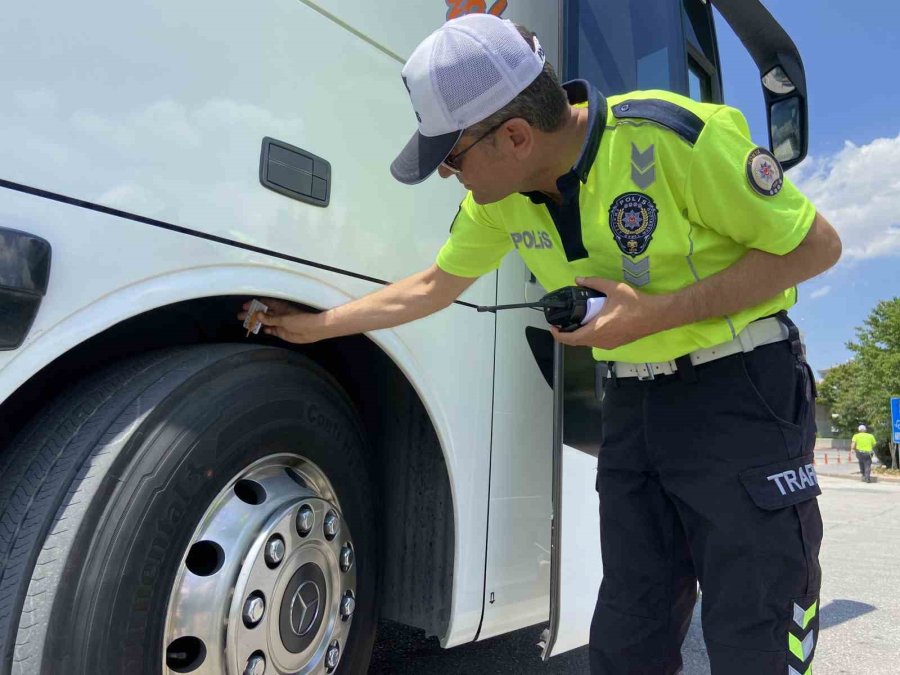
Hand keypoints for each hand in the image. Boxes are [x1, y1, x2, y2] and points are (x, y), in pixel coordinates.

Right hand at [236, 298, 325, 343]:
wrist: (313, 330)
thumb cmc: (301, 320)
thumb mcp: (284, 319)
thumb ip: (270, 318)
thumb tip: (257, 315)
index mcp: (279, 307)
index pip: (264, 303)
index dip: (254, 304)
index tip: (244, 307)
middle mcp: (278, 314)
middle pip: (262, 313)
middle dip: (252, 314)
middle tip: (240, 316)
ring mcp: (280, 323)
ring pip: (265, 322)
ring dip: (256, 323)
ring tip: (246, 324)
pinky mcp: (282, 332)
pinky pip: (271, 330)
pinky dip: (265, 330)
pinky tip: (259, 330)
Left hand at [550, 277, 666, 349]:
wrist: (657, 315)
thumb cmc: (635, 303)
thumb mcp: (614, 288)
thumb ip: (594, 282)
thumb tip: (578, 279)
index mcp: (597, 330)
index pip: (571, 339)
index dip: (558, 334)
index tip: (552, 326)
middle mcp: (601, 341)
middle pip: (578, 342)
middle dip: (567, 333)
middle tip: (562, 321)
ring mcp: (609, 344)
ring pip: (588, 342)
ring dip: (579, 334)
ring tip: (575, 321)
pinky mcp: (617, 344)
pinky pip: (598, 342)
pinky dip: (590, 335)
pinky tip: (592, 323)